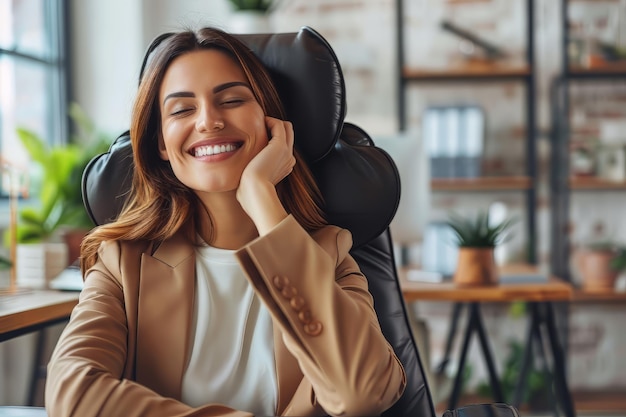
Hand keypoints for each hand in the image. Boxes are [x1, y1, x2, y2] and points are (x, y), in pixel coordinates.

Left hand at [236, 117, 294, 233]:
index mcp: (284, 167)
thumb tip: (240, 184)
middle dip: (273, 128)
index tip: (256, 137)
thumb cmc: (250, 194)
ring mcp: (286, 152)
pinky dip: (269, 121)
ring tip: (257, 124)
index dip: (271, 139)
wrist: (256, 194)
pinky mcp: (280, 146)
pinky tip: (256, 124)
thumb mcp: (251, 185)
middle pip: (288, 135)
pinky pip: (279, 125)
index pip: (283, 147)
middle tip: (257, 127)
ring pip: (286, 127)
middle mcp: (288, 158)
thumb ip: (250, 179)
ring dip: (272, 122)